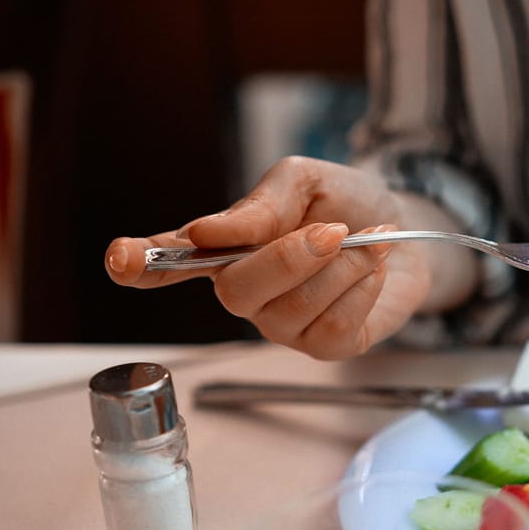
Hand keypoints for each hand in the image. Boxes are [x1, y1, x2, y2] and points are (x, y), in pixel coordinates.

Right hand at [103, 156, 432, 358]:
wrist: (408, 230)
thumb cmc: (348, 205)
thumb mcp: (306, 181)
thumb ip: (263, 202)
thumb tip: (211, 230)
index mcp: (226, 247)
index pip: (171, 260)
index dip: (143, 262)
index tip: (121, 260)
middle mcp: (245, 292)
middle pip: (238, 291)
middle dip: (289, 258)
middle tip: (333, 230)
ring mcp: (281, 325)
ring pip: (293, 309)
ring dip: (341, 268)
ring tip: (368, 242)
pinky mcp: (323, 348)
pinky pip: (333, 327)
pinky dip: (361, 290)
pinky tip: (372, 271)